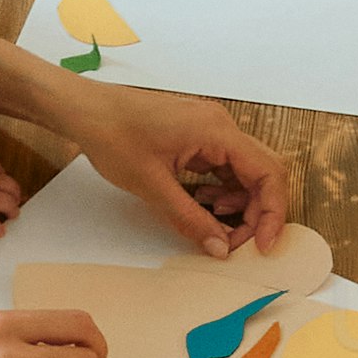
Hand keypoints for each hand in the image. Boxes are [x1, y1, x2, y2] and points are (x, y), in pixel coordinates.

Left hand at [81, 82, 289, 257]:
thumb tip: (220, 248)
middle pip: (263, 172)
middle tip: (237, 241)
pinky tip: (201, 203)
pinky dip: (221, 190)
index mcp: (216, 131)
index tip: (262, 244)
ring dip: (238, 202)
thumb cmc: (113, 134)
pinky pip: (224, 167)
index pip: (268, 173)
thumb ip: (190, 219)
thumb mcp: (151, 186)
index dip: (273, 212)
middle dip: (258, 211)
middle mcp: (220, 127)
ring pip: (245, 172)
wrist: (85, 110)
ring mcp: (209, 130)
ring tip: (213, 221)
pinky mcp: (196, 137)